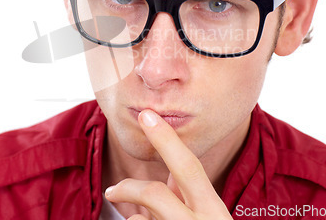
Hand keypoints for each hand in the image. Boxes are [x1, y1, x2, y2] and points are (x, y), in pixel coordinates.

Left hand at [104, 109, 232, 219]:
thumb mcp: (209, 214)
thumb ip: (190, 196)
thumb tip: (170, 175)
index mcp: (212, 210)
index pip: (189, 168)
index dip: (167, 139)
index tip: (147, 116)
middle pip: (157, 195)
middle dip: (132, 186)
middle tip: (112, 189)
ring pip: (144, 218)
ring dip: (133, 212)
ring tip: (128, 206)